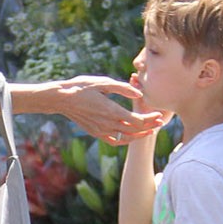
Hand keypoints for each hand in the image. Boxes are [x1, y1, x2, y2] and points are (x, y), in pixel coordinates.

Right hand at [53, 76, 168, 144]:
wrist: (62, 99)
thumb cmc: (82, 87)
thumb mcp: (103, 82)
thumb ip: (123, 88)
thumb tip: (139, 94)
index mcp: (112, 111)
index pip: (137, 120)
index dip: (150, 119)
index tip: (159, 115)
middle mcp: (107, 123)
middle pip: (134, 129)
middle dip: (149, 126)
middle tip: (160, 122)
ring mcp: (101, 130)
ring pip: (126, 137)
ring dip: (140, 134)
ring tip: (150, 130)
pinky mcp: (96, 133)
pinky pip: (114, 141)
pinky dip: (125, 140)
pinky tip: (131, 136)